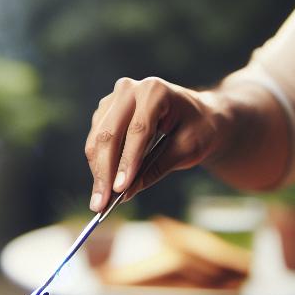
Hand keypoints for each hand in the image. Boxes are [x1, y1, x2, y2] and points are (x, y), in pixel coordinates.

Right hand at [84, 76, 234, 211]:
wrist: (199, 115)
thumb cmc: (199, 129)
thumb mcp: (188, 149)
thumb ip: (158, 168)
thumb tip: (126, 192)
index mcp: (155, 91)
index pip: (138, 129)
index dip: (127, 161)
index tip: (120, 189)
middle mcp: (129, 89)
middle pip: (110, 133)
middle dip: (105, 172)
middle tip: (101, 205)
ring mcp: (114, 99)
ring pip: (97, 139)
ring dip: (97, 172)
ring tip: (99, 202)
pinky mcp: (105, 112)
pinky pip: (96, 140)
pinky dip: (98, 165)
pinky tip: (103, 187)